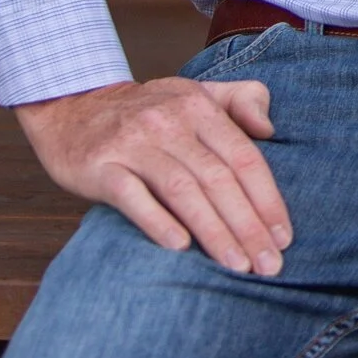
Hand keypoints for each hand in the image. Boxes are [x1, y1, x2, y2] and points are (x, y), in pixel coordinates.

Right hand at [15, 75, 291, 275]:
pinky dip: (158, 221)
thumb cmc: (148, 110)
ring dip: (213, 231)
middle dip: (248, 225)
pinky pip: (132, 195)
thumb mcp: (196, 92)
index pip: (242, 156)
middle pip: (217, 178)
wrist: (73, 108)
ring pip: (182, 190)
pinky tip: (180, 247)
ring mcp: (133, 142)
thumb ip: (240, 100)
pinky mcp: (101, 165)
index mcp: (198, 105)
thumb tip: (269, 129)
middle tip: (269, 266)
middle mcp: (169, 121)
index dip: (267, 198)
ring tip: (237, 266)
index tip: (284, 238)